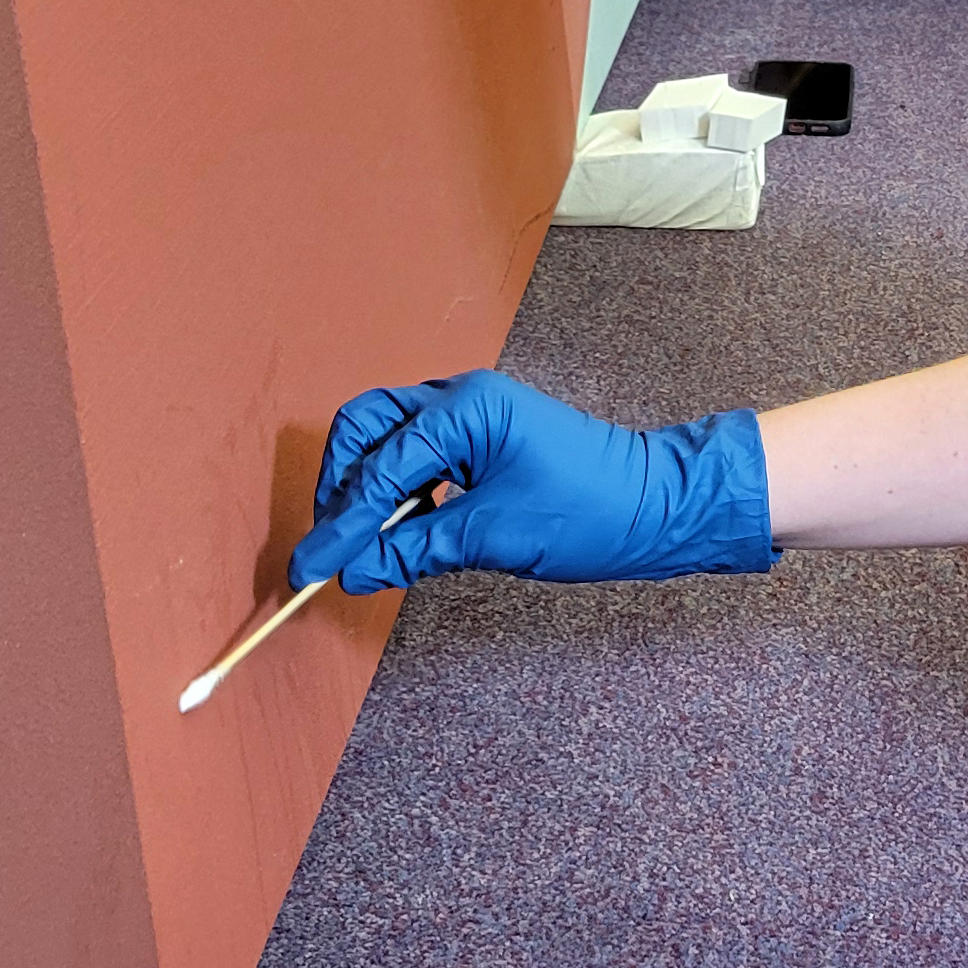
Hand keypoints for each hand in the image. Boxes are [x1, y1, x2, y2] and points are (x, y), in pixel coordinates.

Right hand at [290, 371, 774, 591]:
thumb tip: (354, 570)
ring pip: (388, 437)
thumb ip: (415, 549)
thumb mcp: (494, 537)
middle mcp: (462, 397)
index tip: (308, 570)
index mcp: (466, 408)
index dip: (340, 526)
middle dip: (340, 485)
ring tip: (358, 543)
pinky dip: (397, 488)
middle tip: (331, 545)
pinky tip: (395, 528)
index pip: (378, 469)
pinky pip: (419, 453)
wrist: (659, 506)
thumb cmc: (591, 511)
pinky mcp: (482, 436)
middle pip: (366, 428)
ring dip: (365, 487)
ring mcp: (472, 412)